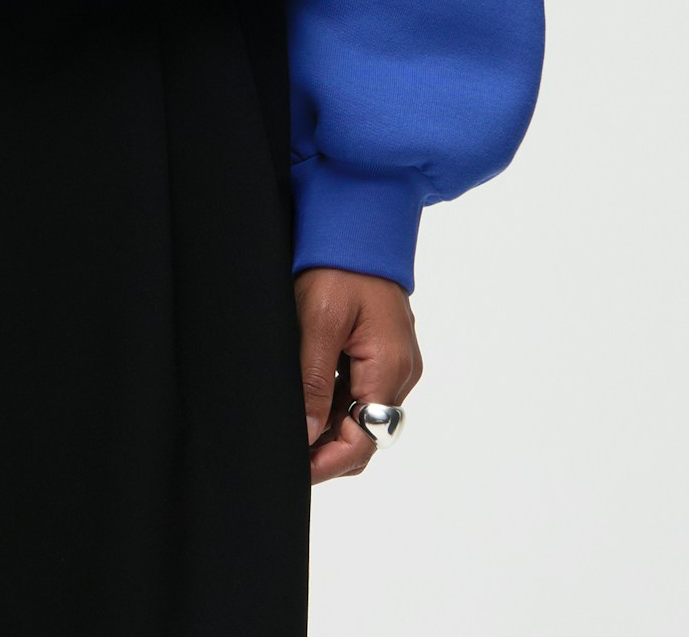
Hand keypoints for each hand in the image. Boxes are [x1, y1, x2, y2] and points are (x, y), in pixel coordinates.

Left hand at [296, 266, 422, 483]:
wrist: (359, 219)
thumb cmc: (340, 264)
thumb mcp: (318, 321)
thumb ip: (313, 382)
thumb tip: (307, 435)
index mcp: (389, 369)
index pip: (364, 440)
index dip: (327, 461)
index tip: (293, 469)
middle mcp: (401, 372)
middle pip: (366, 433)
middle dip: (328, 448)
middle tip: (287, 452)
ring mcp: (395, 361)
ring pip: (362, 414)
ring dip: (330, 425)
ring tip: (291, 426)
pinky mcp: (385, 350)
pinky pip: (362, 390)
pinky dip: (336, 401)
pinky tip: (307, 398)